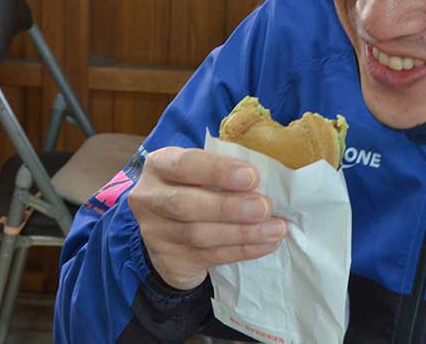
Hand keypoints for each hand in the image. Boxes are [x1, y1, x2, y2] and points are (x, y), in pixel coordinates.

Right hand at [128, 146, 286, 289]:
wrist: (168, 230)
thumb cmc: (196, 187)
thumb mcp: (200, 171)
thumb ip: (224, 171)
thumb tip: (272, 177)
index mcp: (160, 165)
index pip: (185, 164)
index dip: (218, 171)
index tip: (252, 176)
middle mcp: (150, 198)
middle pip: (185, 204)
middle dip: (229, 207)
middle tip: (265, 207)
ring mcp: (155, 233)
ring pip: (198, 235)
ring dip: (243, 233)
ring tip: (276, 229)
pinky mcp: (170, 260)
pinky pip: (210, 256)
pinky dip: (243, 250)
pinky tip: (267, 244)